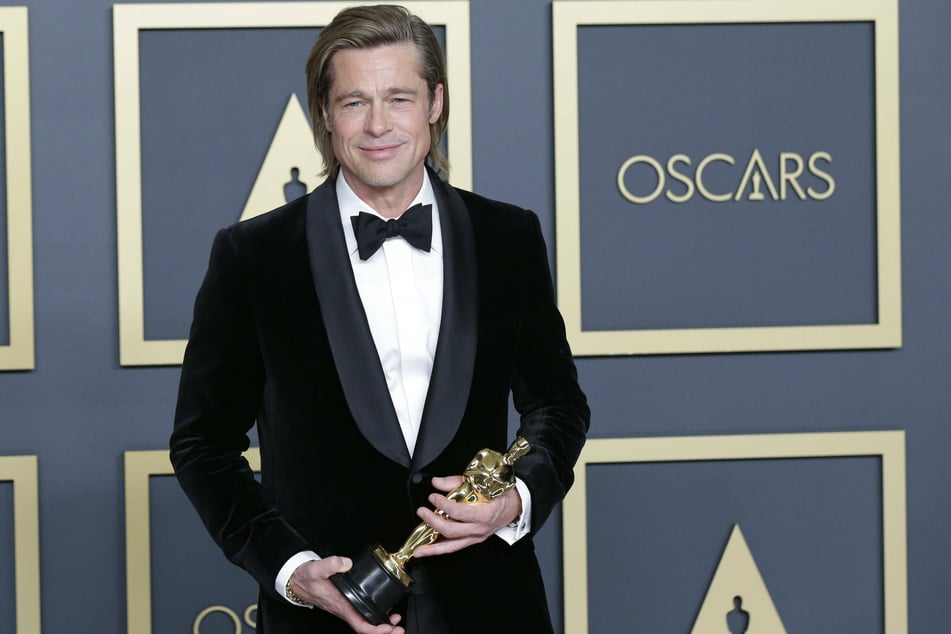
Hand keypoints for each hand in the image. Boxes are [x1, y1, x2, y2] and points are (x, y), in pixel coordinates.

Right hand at [288, 558, 404, 633]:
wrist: (297, 580)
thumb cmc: (305, 578)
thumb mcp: (316, 568)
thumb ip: (331, 564)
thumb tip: (347, 563)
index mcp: (341, 605)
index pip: (360, 625)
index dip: (376, 629)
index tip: (389, 626)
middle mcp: (345, 610)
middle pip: (366, 627)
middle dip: (384, 630)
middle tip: (399, 627)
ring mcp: (346, 608)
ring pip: (365, 622)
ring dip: (381, 624)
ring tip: (396, 621)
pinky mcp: (346, 603)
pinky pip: (363, 615)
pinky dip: (375, 616)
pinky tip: (383, 611)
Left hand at [411, 475, 521, 557]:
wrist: (514, 505)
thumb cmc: (500, 493)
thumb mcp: (480, 482)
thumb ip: (456, 482)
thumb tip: (437, 482)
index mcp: (484, 513)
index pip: (458, 512)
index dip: (442, 504)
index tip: (433, 496)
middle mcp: (480, 528)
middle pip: (451, 530)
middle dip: (433, 522)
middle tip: (422, 511)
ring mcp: (476, 537)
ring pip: (451, 546)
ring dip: (432, 548)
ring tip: (418, 549)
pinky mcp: (473, 540)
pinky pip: (454, 548)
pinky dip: (440, 550)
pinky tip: (428, 550)